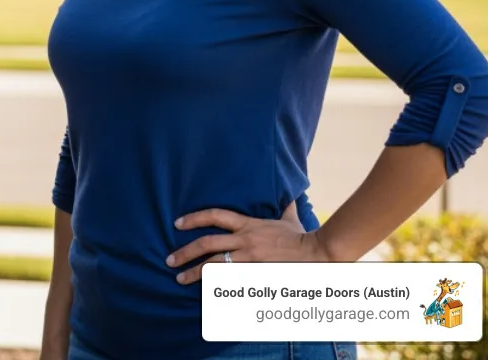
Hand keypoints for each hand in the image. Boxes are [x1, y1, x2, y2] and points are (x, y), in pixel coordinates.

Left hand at [166, 203, 330, 284]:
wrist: (318, 253)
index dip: (194, 218)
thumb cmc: (302, 238)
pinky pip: (230, 282)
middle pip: (207, 244)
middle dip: (186, 252)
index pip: (215, 216)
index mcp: (249, 225)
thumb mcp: (288, 219)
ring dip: (195, 273)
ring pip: (214, 266)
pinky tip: (203, 293)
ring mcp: (249, 259)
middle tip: (170, 260)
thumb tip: (288, 194)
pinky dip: (216, 287)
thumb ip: (284, 207)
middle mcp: (245, 241)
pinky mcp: (255, 275)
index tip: (177, 224)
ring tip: (179, 278)